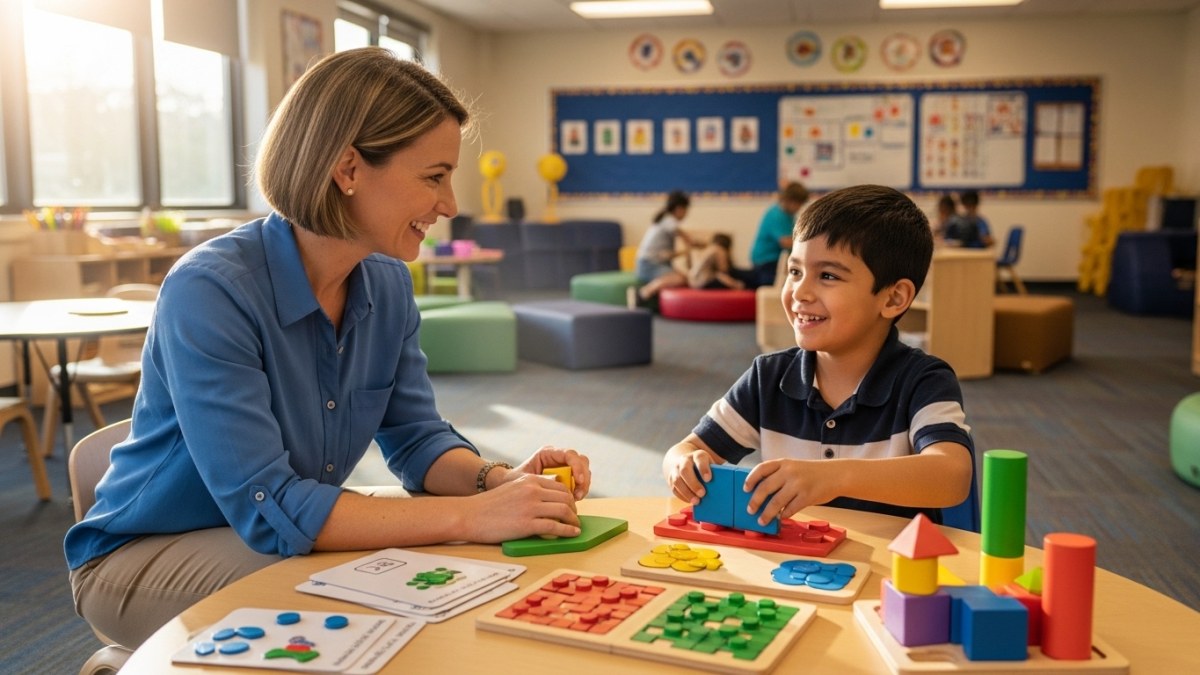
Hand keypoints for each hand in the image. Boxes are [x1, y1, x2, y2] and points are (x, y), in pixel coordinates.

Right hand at [463, 474, 581, 541]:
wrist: (469, 515)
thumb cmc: (488, 506)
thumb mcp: (512, 489)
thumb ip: (530, 490)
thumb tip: (550, 499)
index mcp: (529, 480)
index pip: (559, 487)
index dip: (569, 498)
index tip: (571, 507)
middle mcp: (532, 490)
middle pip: (565, 498)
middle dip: (574, 509)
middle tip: (575, 518)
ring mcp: (530, 507)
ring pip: (564, 511)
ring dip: (574, 520)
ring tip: (576, 527)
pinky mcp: (527, 524)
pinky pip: (555, 527)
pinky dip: (568, 531)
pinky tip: (572, 534)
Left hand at [509, 445, 590, 499]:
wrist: (511, 490)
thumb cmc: (514, 481)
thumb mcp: (523, 478)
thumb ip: (538, 478)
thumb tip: (556, 481)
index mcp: (548, 453)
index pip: (569, 454)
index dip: (577, 466)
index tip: (578, 480)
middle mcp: (559, 458)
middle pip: (581, 461)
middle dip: (583, 477)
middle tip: (579, 492)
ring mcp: (565, 468)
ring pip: (584, 471)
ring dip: (584, 485)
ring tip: (576, 498)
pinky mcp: (568, 479)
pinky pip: (581, 482)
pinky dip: (581, 490)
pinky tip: (575, 499)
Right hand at [665, 450, 715, 504]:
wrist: (686, 461)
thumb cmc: (704, 467)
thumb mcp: (711, 464)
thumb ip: (717, 472)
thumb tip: (728, 483)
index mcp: (697, 455)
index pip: (699, 459)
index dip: (703, 468)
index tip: (708, 479)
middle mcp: (684, 460)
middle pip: (685, 470)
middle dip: (693, 483)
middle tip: (702, 494)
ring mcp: (676, 469)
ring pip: (677, 480)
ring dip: (686, 492)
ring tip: (696, 501)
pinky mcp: (671, 479)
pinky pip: (674, 488)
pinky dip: (682, 496)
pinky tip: (690, 501)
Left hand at [743, 458, 836, 524]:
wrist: (836, 475)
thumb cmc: (812, 473)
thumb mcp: (794, 467)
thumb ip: (779, 475)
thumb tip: (760, 493)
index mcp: (784, 463)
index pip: (761, 469)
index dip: (751, 479)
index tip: (745, 489)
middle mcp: (789, 472)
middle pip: (765, 487)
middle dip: (755, 501)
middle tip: (750, 510)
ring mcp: (798, 484)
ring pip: (776, 502)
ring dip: (767, 514)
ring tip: (762, 520)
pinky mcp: (807, 496)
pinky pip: (790, 509)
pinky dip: (783, 515)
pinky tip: (780, 518)